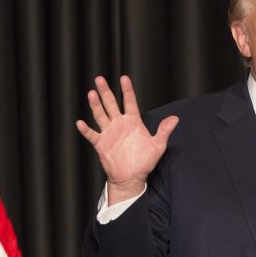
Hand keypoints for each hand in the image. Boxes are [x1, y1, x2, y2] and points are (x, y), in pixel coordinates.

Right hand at [76, 75, 178, 204]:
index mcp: (133, 122)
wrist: (131, 177)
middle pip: (111, 104)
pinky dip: (86, 130)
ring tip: (91, 93)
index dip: (127, 90)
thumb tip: (175, 118)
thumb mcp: (157, 145)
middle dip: (106, 92)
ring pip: (100, 115)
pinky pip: (92, 135)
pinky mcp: (101, 144)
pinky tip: (80, 123)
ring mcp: (109, 133)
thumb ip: (164, 131)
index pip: (129, 102)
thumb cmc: (144, 161)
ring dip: (96, 105)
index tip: (124, 78)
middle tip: (100, 79)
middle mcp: (119, 124)